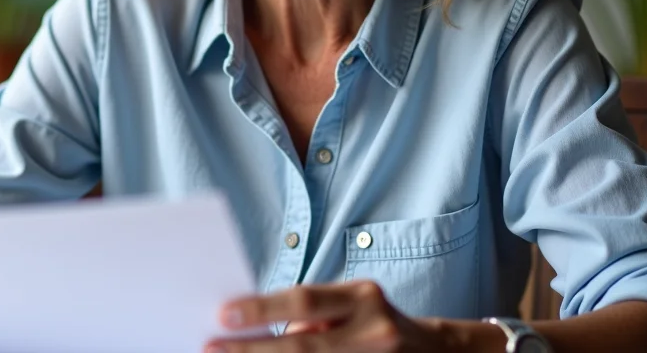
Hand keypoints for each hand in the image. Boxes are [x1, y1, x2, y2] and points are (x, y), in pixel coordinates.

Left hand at [204, 281, 456, 352]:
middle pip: (304, 345)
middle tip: (211, 347)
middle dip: (254, 350)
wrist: (435, 351)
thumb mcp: (349, 304)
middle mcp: (374, 329)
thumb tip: (261, 330)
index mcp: (363, 298)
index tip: (222, 315)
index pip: (304, 301)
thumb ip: (312, 315)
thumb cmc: (375, 320)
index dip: (262, 309)